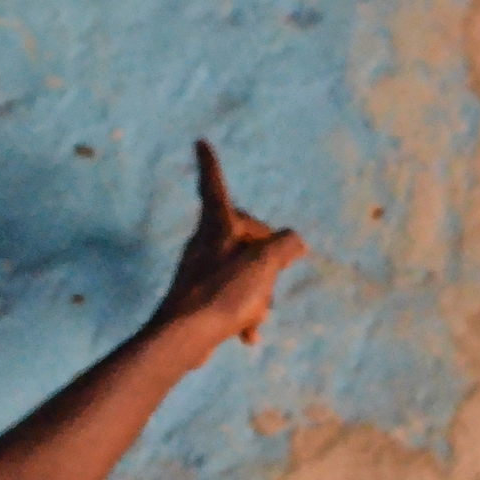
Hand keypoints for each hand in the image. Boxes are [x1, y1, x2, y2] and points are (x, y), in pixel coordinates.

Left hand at [151, 139, 303, 346]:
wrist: (184, 337)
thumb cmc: (222, 293)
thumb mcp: (264, 264)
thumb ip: (284, 246)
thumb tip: (295, 242)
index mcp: (216, 225)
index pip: (214, 186)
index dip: (210, 165)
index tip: (198, 142)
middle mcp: (204, 242)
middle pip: (246, 238)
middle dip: (266, 261)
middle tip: (270, 279)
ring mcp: (199, 269)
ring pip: (243, 271)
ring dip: (258, 294)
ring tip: (255, 315)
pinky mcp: (198, 296)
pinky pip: (231, 297)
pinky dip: (244, 313)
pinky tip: (248, 336)